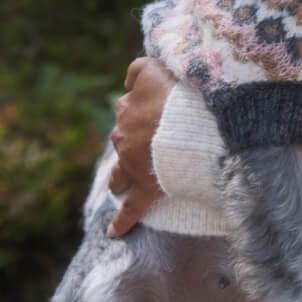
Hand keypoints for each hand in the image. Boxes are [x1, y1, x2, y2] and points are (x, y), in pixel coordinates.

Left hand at [108, 55, 175, 237]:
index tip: (155, 110)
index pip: (128, 106)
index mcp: (128, 110)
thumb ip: (137, 70)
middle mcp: (125, 136)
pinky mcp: (145, 188)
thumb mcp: (154, 68)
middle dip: (130, 142)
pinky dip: (121, 222)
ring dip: (118, 178)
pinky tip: (113, 233)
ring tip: (118, 186)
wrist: (188, 124)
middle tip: (146, 144)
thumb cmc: (176, 94)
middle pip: (122, 138)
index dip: (143, 108)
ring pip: (119, 173)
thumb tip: (126, 81)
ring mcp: (133, 164)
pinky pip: (131, 209)